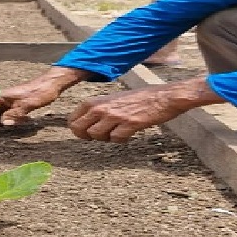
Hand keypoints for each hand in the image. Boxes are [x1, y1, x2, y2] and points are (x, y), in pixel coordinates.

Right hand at [0, 68, 88, 127]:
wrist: (52, 84)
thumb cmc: (39, 92)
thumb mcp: (26, 105)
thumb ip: (14, 115)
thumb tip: (4, 123)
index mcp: (2, 96)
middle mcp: (3, 98)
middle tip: (0, 130)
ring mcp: (10, 102)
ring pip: (0, 114)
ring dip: (4, 121)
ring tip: (15, 124)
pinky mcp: (17, 104)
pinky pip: (9, 114)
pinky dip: (13, 119)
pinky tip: (22, 121)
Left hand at [67, 78, 221, 142]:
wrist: (164, 97)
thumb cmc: (139, 98)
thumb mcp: (111, 99)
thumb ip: (97, 110)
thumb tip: (83, 125)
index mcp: (95, 101)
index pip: (72, 120)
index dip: (79, 130)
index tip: (89, 131)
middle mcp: (101, 107)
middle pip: (79, 130)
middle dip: (88, 136)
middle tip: (102, 135)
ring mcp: (114, 116)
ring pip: (96, 136)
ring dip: (106, 138)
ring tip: (117, 132)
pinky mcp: (129, 124)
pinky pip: (116, 139)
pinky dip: (122, 140)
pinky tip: (130, 133)